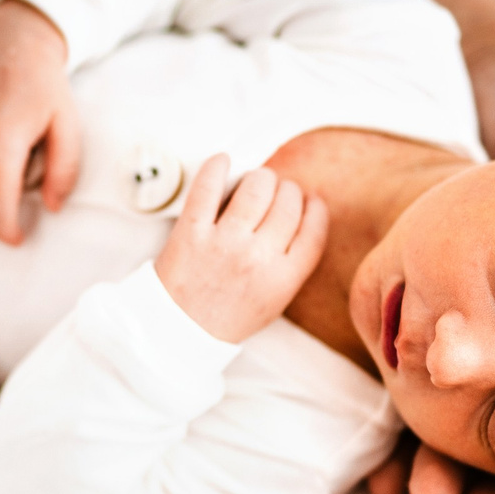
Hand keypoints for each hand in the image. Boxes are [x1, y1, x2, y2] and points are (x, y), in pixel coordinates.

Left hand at [153, 155, 328, 342]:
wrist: (180, 331)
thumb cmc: (228, 315)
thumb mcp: (275, 299)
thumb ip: (293, 261)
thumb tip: (304, 212)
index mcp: (284, 278)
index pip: (313, 228)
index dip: (314, 207)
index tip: (309, 200)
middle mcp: (258, 258)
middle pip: (288, 202)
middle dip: (287, 190)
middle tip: (276, 191)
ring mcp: (225, 243)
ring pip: (257, 187)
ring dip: (260, 177)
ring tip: (255, 181)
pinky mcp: (192, 231)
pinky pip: (208, 187)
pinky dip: (218, 167)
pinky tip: (224, 162)